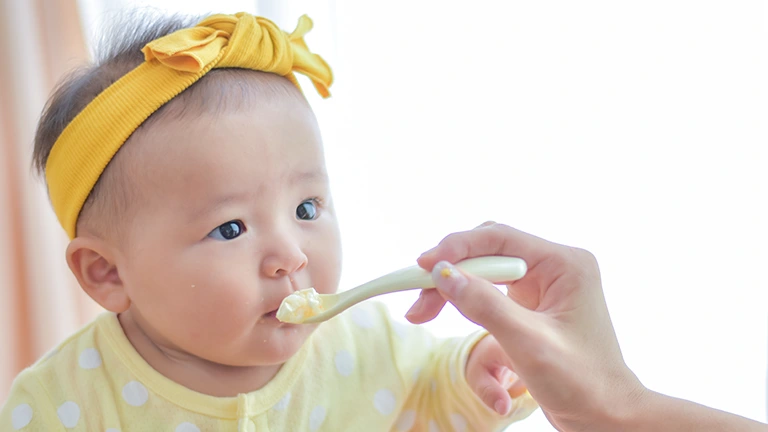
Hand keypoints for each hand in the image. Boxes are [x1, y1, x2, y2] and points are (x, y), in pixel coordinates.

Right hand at [406, 222, 645, 431]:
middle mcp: (554, 268)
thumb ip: (484, 305)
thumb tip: (442, 273)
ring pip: (484, 276)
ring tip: (422, 314)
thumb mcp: (528, 343)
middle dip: (451, 273)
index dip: (456, 248)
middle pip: (487, 254)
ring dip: (454, 294)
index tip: (422, 266)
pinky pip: (491, 300)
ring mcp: (542, 288)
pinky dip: (470, 313)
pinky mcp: (531, 309)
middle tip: (418, 302)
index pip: (499, 238)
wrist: (608, 418)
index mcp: (564, 264)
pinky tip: (464, 337)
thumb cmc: (582, 382)